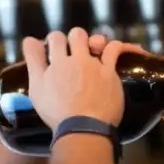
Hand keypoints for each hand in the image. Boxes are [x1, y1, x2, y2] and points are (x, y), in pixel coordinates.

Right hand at [22, 28, 141, 128]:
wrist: (82, 128)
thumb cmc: (56, 112)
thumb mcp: (36, 87)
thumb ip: (33, 61)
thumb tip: (28, 39)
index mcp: (58, 62)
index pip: (55, 38)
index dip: (56, 41)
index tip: (57, 50)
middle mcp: (77, 59)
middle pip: (76, 34)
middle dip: (75, 38)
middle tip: (75, 51)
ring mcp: (95, 65)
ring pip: (98, 41)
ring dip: (96, 41)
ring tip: (96, 50)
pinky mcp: (110, 73)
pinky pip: (117, 51)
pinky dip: (126, 47)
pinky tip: (135, 48)